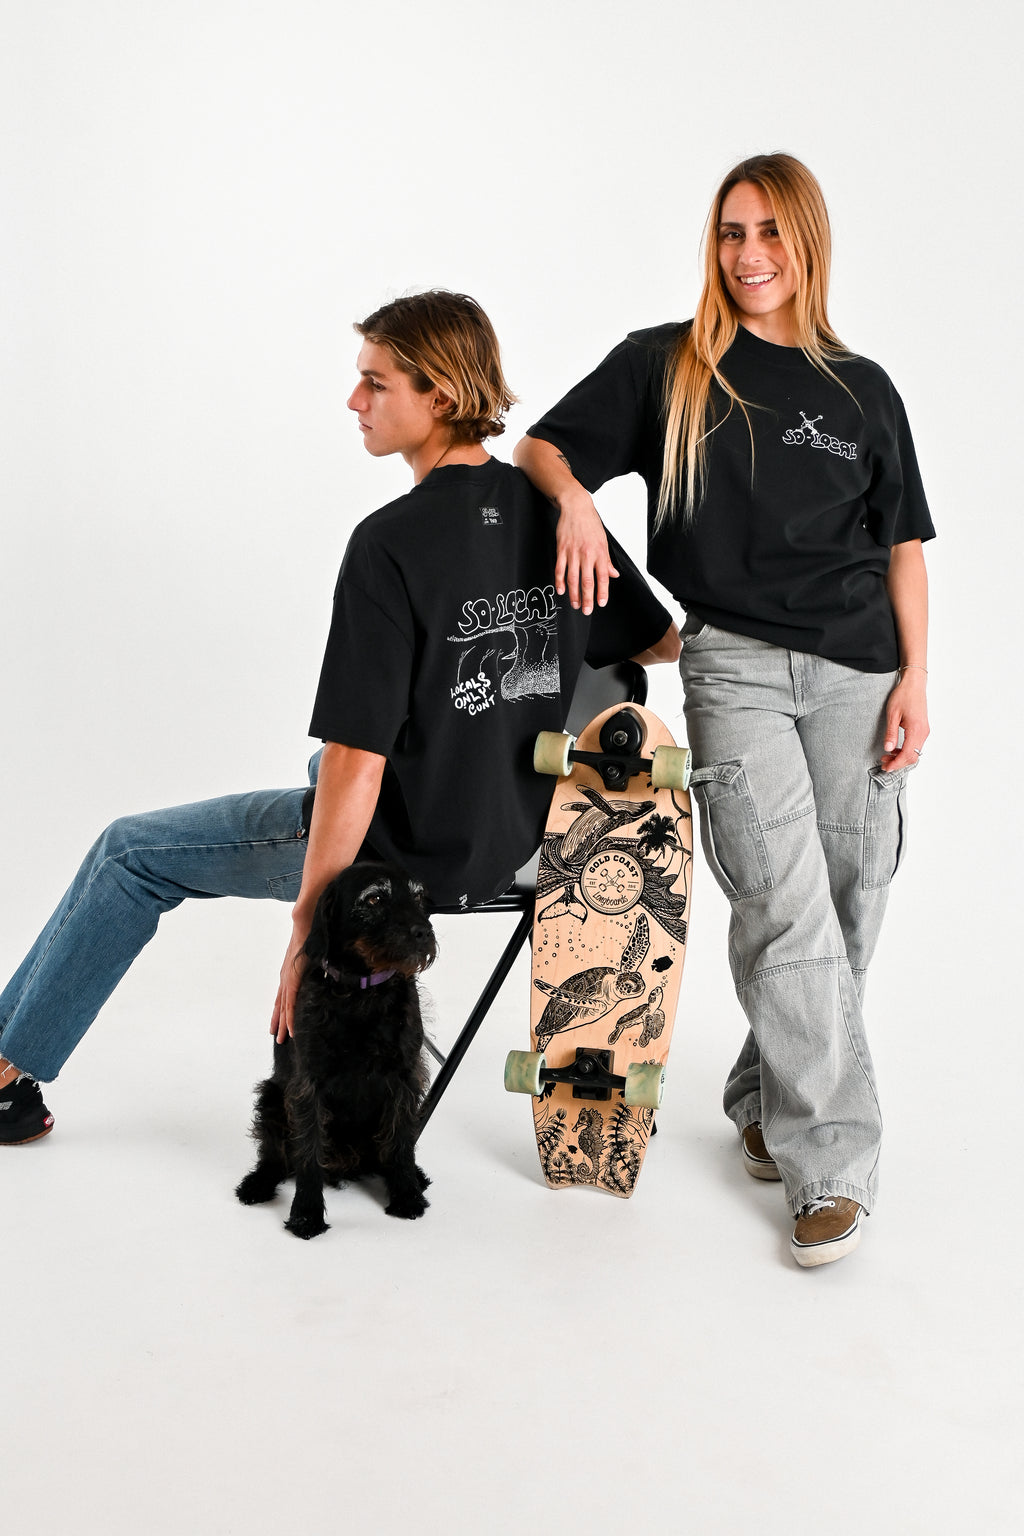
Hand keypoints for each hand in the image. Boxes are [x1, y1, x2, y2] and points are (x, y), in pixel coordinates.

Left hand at [271, 921, 310, 1042]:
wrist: (306, 923)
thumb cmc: (311, 935)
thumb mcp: (315, 954)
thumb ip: (318, 965)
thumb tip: (327, 972)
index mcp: (290, 972)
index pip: (284, 996)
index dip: (282, 1010)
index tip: (281, 1022)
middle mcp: (286, 977)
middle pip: (281, 1005)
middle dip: (279, 1022)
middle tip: (278, 1037)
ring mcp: (287, 979)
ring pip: (284, 1008)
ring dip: (283, 1024)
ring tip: (281, 1038)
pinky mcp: (292, 979)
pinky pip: (290, 1003)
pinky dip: (290, 1017)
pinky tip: (290, 1028)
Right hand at [554, 493, 618, 614]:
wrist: (576, 507)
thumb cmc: (591, 524)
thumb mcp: (603, 541)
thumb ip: (607, 561)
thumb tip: (614, 575)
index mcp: (600, 553)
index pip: (602, 577)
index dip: (602, 592)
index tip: (601, 603)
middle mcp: (587, 554)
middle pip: (587, 581)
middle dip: (588, 598)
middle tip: (587, 611)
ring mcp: (573, 552)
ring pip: (573, 578)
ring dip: (574, 593)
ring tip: (575, 604)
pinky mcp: (562, 549)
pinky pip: (560, 569)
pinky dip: (560, 581)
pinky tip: (561, 590)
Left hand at [881, 670, 928, 772]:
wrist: (914, 684)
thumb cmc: (903, 695)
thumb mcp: (893, 714)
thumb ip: (891, 733)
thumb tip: (888, 749)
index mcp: (916, 730)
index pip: (908, 754)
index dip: (897, 764)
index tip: (886, 768)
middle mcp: (923, 732)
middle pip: (913, 756)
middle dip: (898, 763)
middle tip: (884, 764)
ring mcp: (924, 731)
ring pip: (915, 752)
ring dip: (902, 757)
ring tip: (887, 756)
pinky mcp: (922, 729)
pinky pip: (916, 745)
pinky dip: (906, 750)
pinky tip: (895, 749)